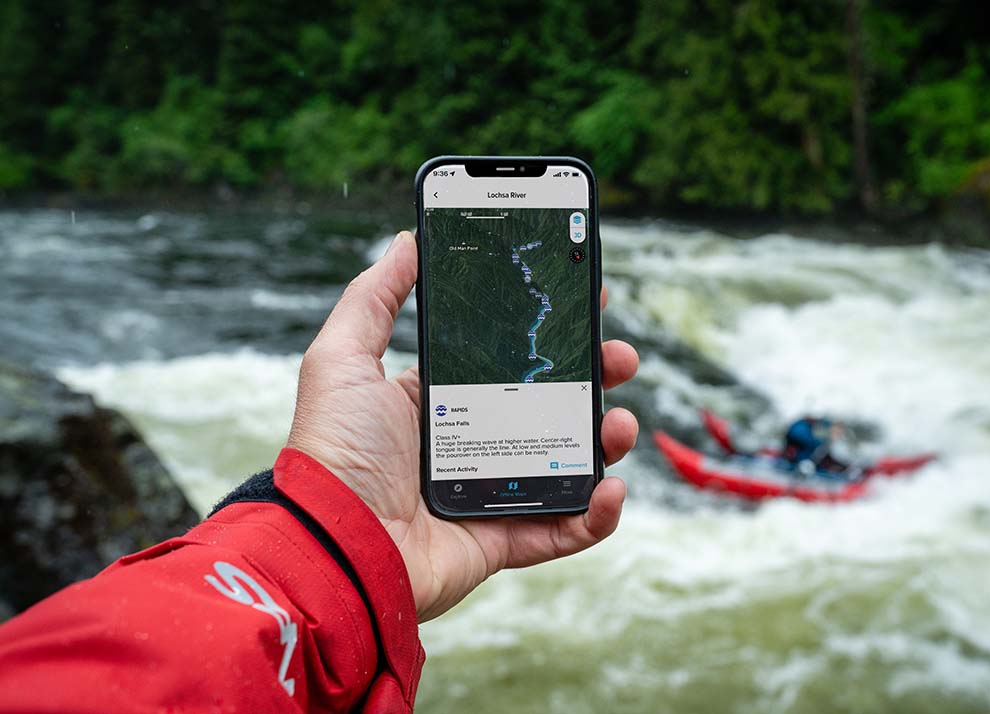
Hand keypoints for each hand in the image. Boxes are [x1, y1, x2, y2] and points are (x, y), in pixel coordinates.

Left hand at [287, 231, 638, 620]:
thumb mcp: (342, 358)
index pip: (508, 359)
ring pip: (566, 463)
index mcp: (439, 402)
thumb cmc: (334, 450)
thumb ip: (374, 297)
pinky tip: (612, 489)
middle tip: (619, 358)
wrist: (333, 544)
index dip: (549, 333)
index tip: (587, 302)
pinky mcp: (501, 540)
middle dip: (592, 378)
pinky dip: (596, 515)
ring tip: (618, 423)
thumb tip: (407, 239)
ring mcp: (490, 494)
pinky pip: (563, 529)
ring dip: (605, 439)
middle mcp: (470, 444)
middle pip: (549, 406)